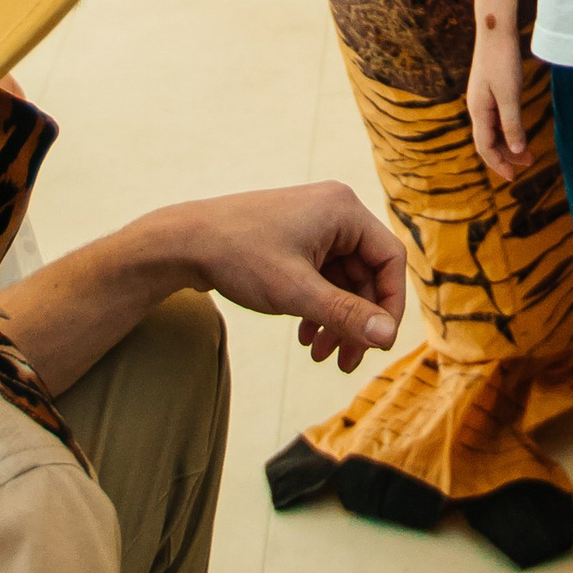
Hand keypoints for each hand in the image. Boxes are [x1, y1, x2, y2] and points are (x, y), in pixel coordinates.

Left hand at [165, 183, 403, 366]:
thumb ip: (346, 314)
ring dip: (336, 319)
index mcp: (344, 210)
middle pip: (366, 274)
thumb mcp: (296, 292)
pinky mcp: (296, 239)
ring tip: (320, 355)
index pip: (390, 259)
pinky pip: (322, 277)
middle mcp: (334, 212)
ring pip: (343, 280)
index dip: (390, 304)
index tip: (379, 343)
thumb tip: (388, 338)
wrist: (183, 243)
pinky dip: (318, 308)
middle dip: (357, 320)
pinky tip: (304, 335)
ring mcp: (314, 225)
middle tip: (345, 362)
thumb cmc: (239, 257)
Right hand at [469, 8, 530, 184]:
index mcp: (478, 110)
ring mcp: (483, 99)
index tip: (512, 177)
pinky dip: (509, 128)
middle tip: (528, 164)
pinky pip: (497, 117)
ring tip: (528, 152)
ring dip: (509, 142)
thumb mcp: (509, 95)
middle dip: (506, 155)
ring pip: (494, 129)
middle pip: (489, 140)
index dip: (498, 163)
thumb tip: (516, 150)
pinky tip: (520, 129)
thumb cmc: (501, 60)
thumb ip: (512, 123)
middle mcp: (477, 107)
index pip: (484, 146)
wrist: (495, 30)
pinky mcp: (491, 90)